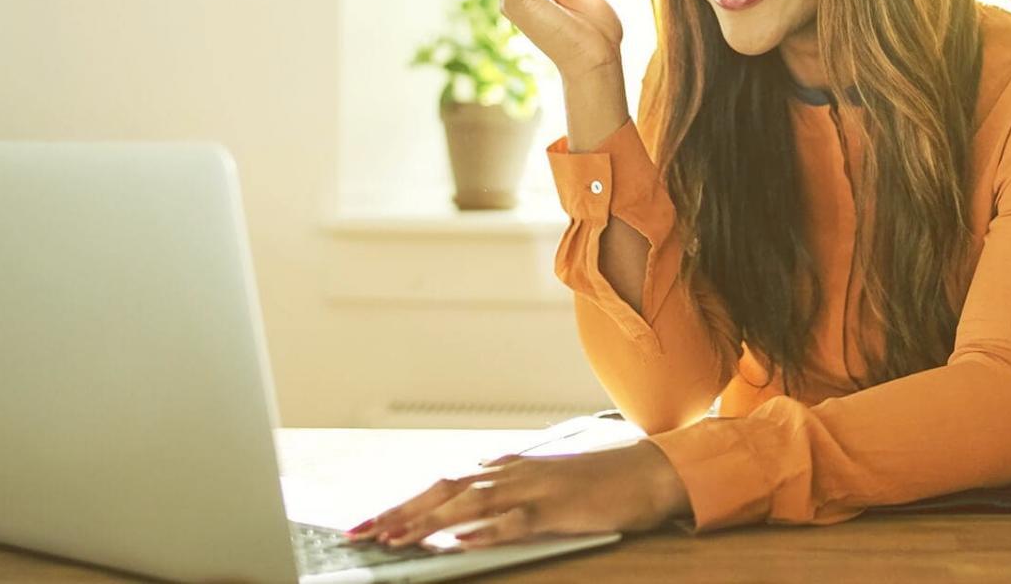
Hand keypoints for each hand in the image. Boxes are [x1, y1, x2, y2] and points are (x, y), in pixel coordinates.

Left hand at [346, 440, 690, 550]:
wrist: (649, 472)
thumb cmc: (600, 482)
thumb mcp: (544, 485)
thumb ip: (507, 493)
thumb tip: (468, 506)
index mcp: (507, 469)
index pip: (443, 485)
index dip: (404, 504)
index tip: (370, 523)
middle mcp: (513, 473)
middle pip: (444, 490)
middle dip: (399, 512)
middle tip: (361, 533)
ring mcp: (534, 489)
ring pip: (470, 504)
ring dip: (429, 522)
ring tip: (395, 539)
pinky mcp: (557, 509)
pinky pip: (515, 521)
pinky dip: (485, 531)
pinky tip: (460, 541)